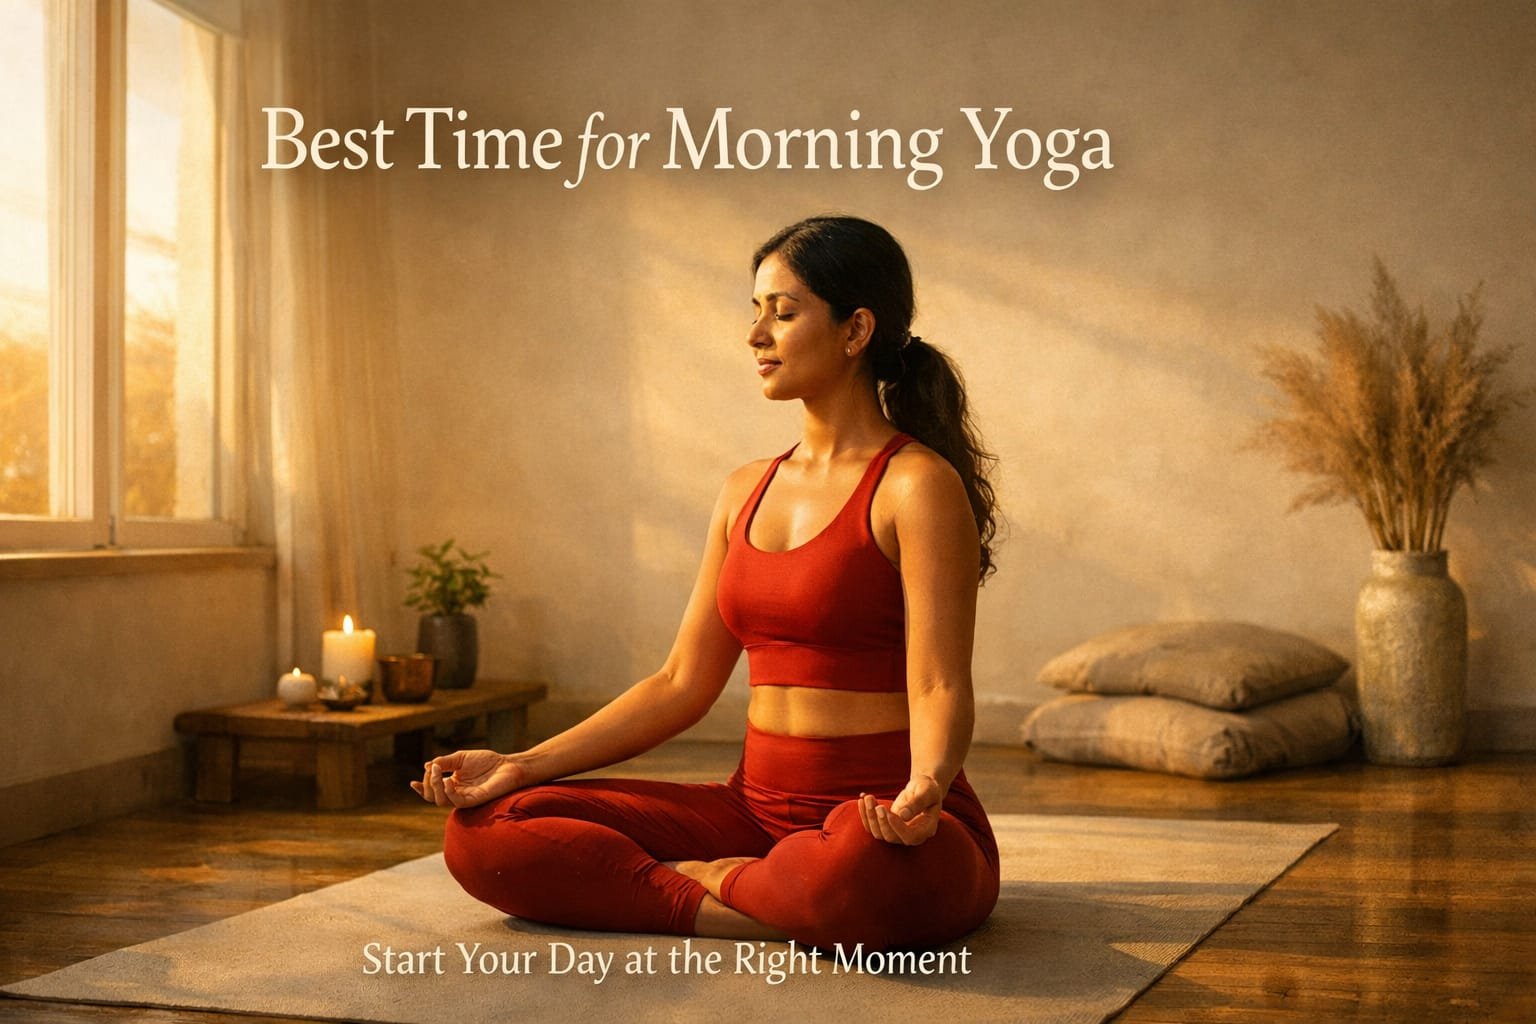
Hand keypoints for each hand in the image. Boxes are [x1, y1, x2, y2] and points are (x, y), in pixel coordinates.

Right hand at [410, 749, 526, 808]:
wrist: (507, 765)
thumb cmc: (487, 761)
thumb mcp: (460, 758)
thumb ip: (444, 762)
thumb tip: (427, 766)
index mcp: (451, 784)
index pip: (431, 791)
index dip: (421, 788)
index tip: (412, 782)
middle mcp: (455, 793)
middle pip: (432, 797)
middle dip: (427, 783)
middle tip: (433, 769)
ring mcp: (464, 798)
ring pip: (440, 801)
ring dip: (435, 786)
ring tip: (437, 772)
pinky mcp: (474, 801)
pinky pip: (456, 802)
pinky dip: (448, 792)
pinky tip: (449, 781)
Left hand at [856, 774, 942, 845]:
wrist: (922, 789)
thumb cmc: (928, 789)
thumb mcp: (927, 792)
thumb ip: (917, 803)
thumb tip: (903, 816)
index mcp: (926, 829)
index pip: (910, 837)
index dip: (898, 828)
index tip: (888, 813)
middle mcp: (911, 835)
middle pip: (891, 837)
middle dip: (879, 820)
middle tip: (873, 800)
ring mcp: (898, 833)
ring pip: (879, 833)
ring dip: (870, 816)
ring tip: (868, 797)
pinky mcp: (887, 826)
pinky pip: (872, 826)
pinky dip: (865, 814)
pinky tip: (862, 798)